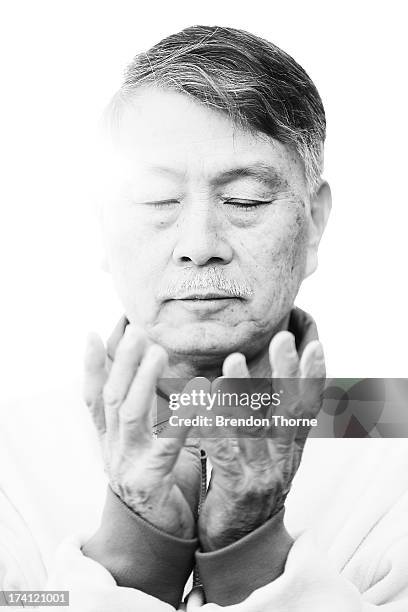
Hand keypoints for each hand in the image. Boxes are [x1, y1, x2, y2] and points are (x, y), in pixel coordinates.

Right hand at [83, 324, 200, 537]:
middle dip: (122, 362)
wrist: (155, 543)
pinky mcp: (151, 482)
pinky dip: (181, 418)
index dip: (93, 366)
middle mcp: (113, 450)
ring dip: (143, 380)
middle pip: (112, 398)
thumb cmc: (158, 486)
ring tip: (159, 352)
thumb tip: (158, 381)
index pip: (95, 397)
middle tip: (135, 331)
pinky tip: (196, 397)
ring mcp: (128, 466)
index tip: (93, 334)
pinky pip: (167, 445)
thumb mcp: (145, 447)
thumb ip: (148, 418)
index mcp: (111, 441)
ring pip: (130, 415)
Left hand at [198, 331, 324, 549]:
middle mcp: (282, 460)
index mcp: (290, 450)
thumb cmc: (249, 491)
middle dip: (288, 373)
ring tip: (233, 362)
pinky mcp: (237, 489)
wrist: (240, 547)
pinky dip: (214, 427)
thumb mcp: (269, 457)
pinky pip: (225, 454)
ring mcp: (262, 475)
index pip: (309, 409)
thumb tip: (269, 385)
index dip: (314, 377)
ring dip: (243, 393)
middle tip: (284, 339)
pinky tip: (203, 406)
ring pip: (254, 428)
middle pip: (289, 412)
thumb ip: (271, 425)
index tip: (314, 345)